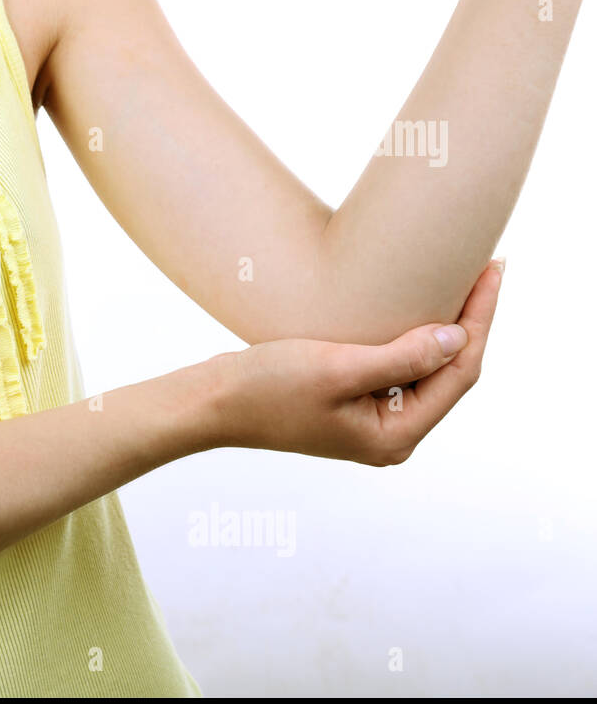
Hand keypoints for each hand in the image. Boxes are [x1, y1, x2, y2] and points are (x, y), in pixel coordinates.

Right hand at [209, 261, 503, 466]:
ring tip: (460, 280)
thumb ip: (402, 357)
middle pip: (448, 372)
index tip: (492, 272)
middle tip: (485, 267)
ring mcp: (369, 418)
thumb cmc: (264, 389)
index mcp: (394, 436)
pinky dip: (410, 334)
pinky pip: (396, 365)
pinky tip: (415, 305)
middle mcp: (389, 433)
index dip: (480, 320)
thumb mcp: (336, 368)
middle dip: (469, 320)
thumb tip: (459, 337)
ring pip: (424, 367)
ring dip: (443, 325)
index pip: (458, 373)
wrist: (210, 402)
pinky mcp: (350, 402)